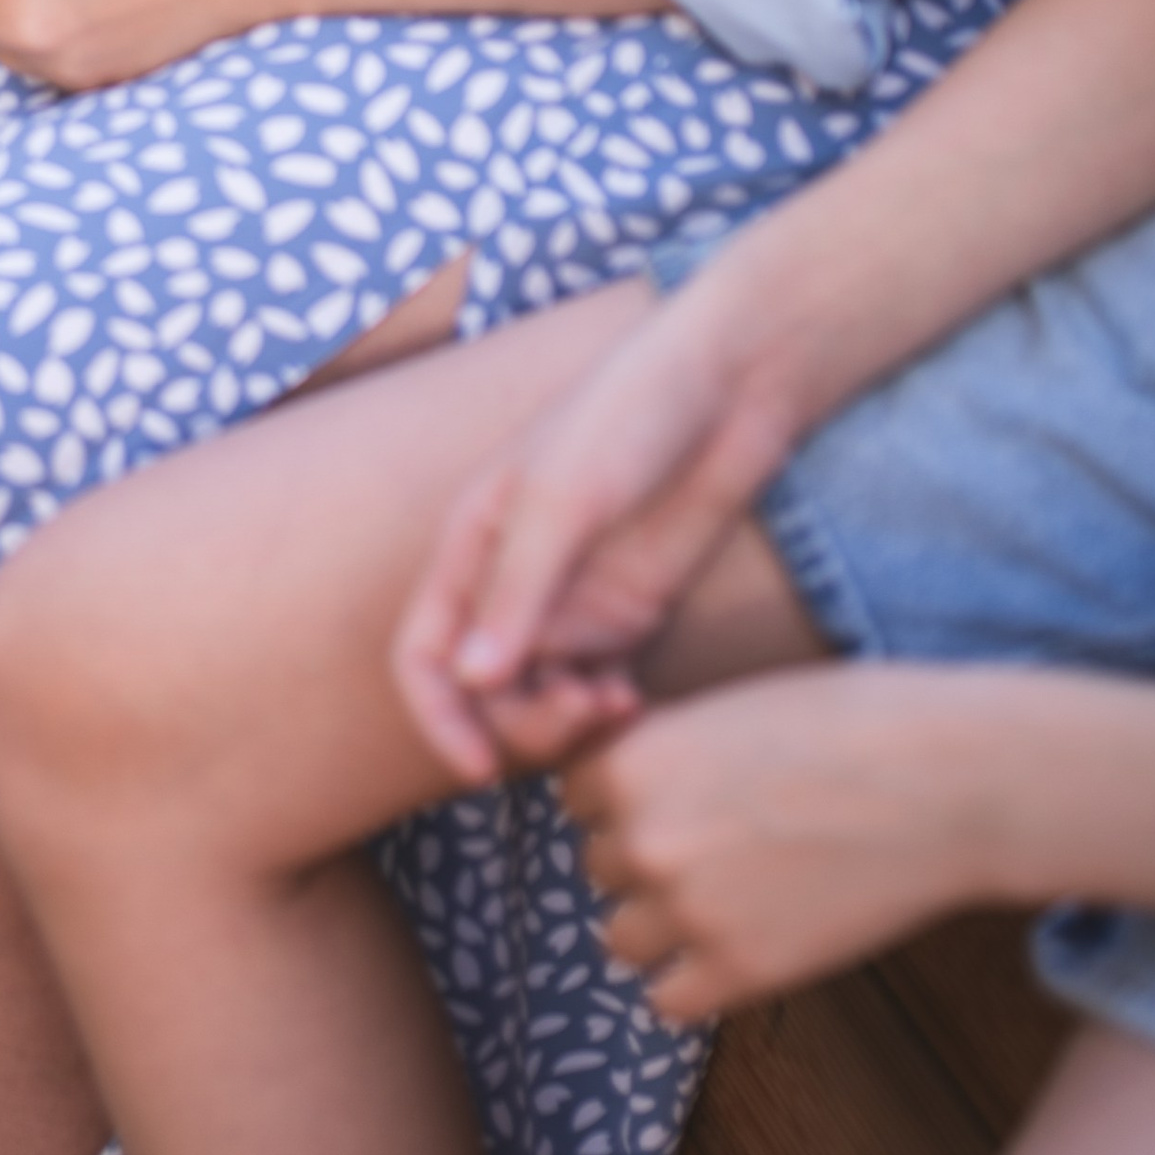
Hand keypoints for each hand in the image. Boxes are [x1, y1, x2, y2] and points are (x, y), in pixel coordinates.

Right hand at [391, 271, 798, 771]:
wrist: (731, 385)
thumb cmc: (631, 414)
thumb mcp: (564, 496)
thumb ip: (519, 590)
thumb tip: (470, 679)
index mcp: (470, 546)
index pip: (422, 655)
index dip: (439, 718)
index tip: (480, 769)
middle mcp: (512, 583)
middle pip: (484, 693)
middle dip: (518, 724)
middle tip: (576, 716)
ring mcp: (572, 602)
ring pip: (540, 700)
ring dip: (564, 723)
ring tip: (611, 708)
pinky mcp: (629, 613)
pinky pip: (597, 689)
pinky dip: (605, 712)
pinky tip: (634, 703)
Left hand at [558, 665, 1001, 1018]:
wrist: (945, 779)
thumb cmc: (849, 722)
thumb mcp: (728, 708)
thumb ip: (663, 750)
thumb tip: (620, 785)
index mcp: (631, 763)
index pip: (578, 796)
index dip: (625, 795)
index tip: (678, 794)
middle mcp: (643, 840)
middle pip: (600, 866)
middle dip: (646, 857)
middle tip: (719, 844)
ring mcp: (689, 911)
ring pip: (622, 938)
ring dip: (661, 924)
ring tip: (727, 898)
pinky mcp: (743, 970)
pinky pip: (670, 1000)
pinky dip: (693, 981)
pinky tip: (737, 950)